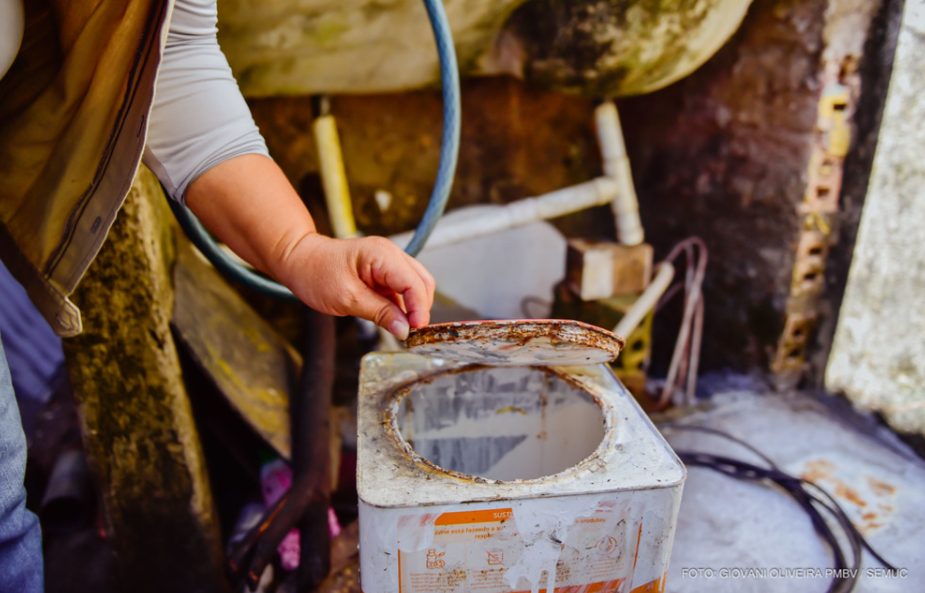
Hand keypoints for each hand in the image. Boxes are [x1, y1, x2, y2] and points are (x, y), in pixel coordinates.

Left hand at [275, 233, 435, 339]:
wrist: (299, 261)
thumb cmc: (316, 274)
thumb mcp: (347, 299)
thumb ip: (380, 313)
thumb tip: (405, 330)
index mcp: (381, 255)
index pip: (413, 283)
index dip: (419, 308)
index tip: (415, 330)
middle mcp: (390, 254)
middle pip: (422, 282)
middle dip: (420, 308)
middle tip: (411, 333)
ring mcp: (388, 262)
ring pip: (415, 285)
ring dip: (413, 307)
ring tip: (404, 329)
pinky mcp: (384, 272)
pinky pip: (402, 289)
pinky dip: (403, 305)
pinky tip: (395, 320)